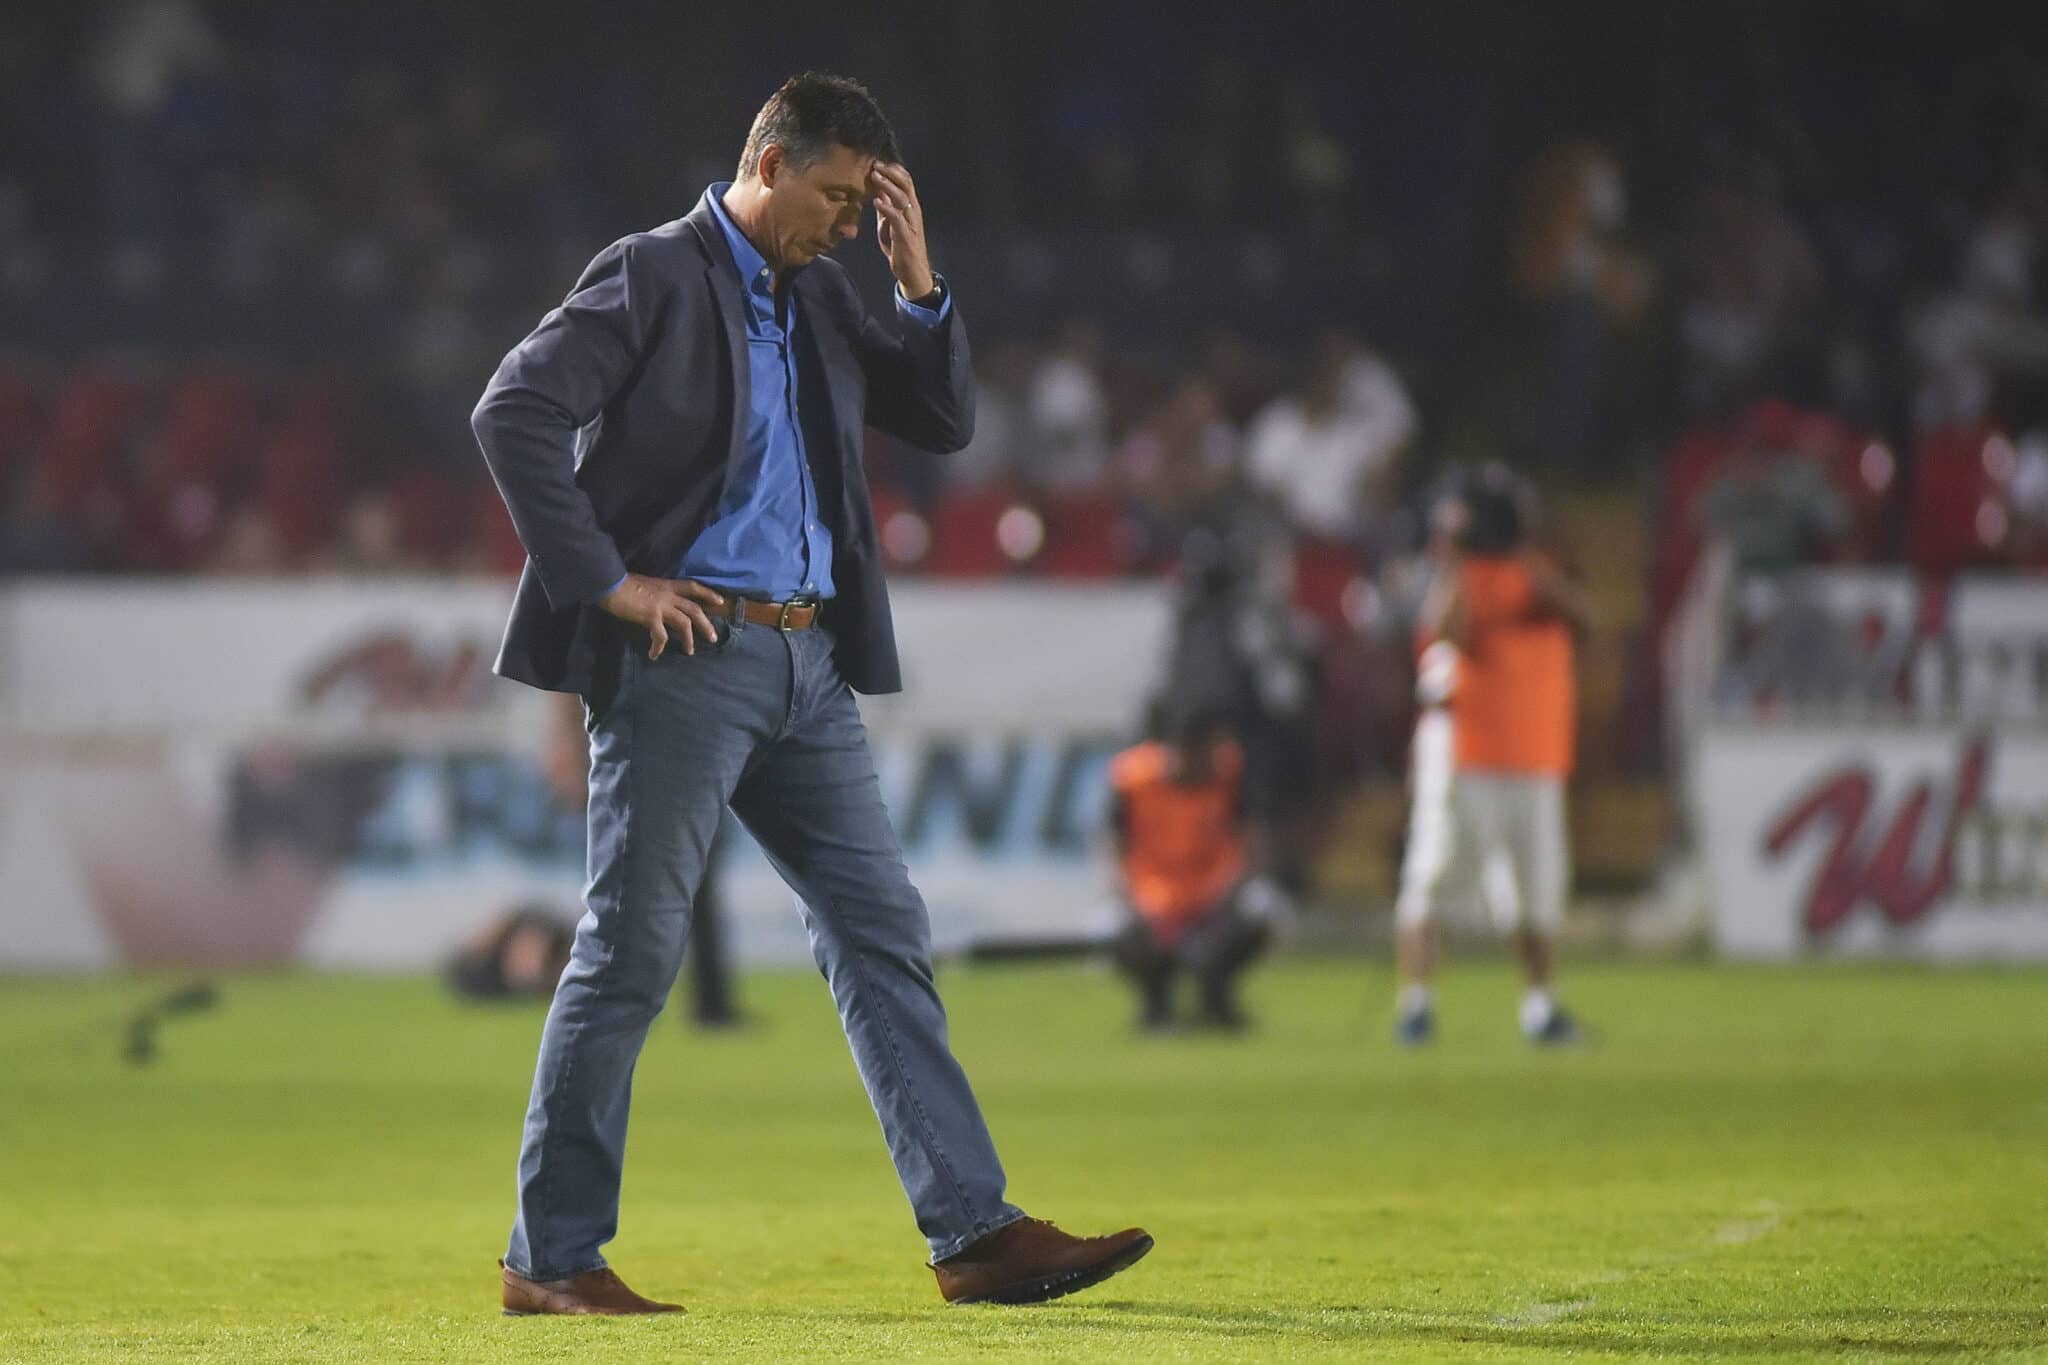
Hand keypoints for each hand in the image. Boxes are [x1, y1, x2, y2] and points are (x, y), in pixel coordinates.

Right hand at [599, 573, 726, 659]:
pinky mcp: (651, 616)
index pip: (693, 587)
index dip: (708, 594)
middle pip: (694, 609)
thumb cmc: (623, 583)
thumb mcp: (645, 585)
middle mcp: (668, 595)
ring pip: (684, 623)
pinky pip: (660, 636)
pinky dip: (658, 646)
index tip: (720, 601)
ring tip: (689, 652)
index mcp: (667, 585)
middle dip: (706, 624)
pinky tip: (654, 655)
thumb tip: (656, 603)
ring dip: (688, 639)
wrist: (610, 584)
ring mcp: (661, 605)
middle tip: (713, 638)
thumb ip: (655, 593)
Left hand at [870, 162, 934, 300]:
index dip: (893, 170)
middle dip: (891, 172)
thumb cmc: (900, 247)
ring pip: (903, 198)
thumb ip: (885, 208)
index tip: (878, 162)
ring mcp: (911, 223)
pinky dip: (887, 209)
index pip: (906, 181)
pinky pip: (897, 219)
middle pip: (906, 184)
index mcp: (911, 207)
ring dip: (888, 186)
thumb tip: (877, 191)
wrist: (913, 272)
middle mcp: (914, 212)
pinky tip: (876, 202)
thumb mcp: (889, 224)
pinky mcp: (906, 236)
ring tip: (874, 177)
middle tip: (876, 164)